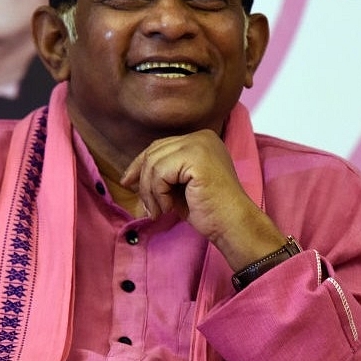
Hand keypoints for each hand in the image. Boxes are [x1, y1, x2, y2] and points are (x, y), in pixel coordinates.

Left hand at [120, 131, 285, 269]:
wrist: (232, 224)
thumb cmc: (209, 210)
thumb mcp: (180, 185)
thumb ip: (162, 173)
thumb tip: (130, 175)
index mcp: (201, 139)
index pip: (160, 146)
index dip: (140, 164)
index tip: (127, 182)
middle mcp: (201, 136)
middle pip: (154, 152)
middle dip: (143, 181)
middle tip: (147, 206)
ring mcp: (199, 144)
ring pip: (154, 163)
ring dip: (150, 192)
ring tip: (160, 210)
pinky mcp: (196, 157)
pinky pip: (160, 173)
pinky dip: (158, 194)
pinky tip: (169, 207)